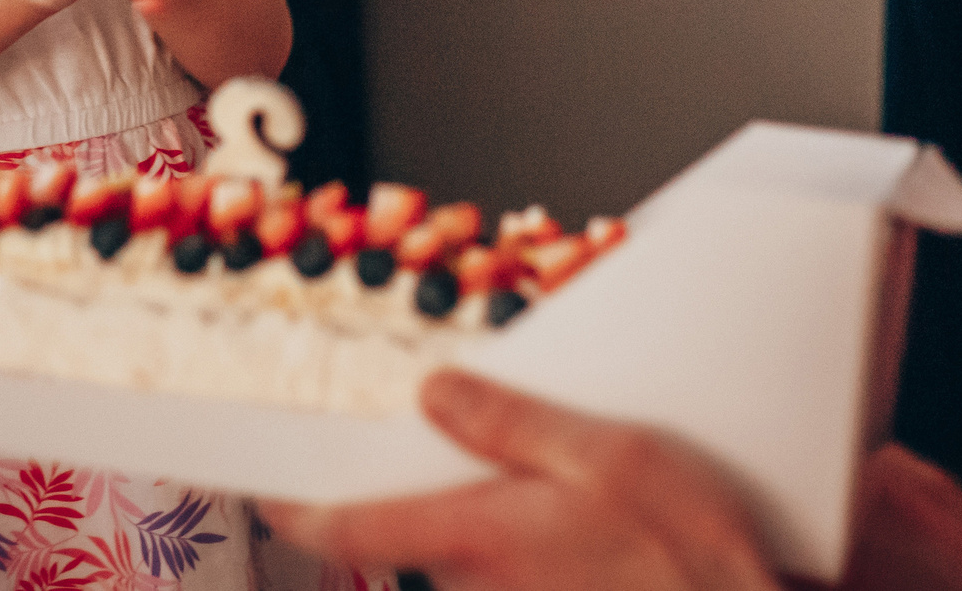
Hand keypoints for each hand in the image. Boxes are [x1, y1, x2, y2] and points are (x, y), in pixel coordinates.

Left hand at [262, 370, 781, 590]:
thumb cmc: (691, 563)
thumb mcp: (613, 458)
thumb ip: (514, 425)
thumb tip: (436, 390)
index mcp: (481, 534)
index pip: (354, 528)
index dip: (300, 511)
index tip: (269, 495)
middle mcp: (480, 587)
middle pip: (420, 540)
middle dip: (436, 497)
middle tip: (474, 450)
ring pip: (471, 564)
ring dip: (495, 530)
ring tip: (565, 493)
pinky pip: (515, 583)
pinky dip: (532, 557)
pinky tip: (589, 536)